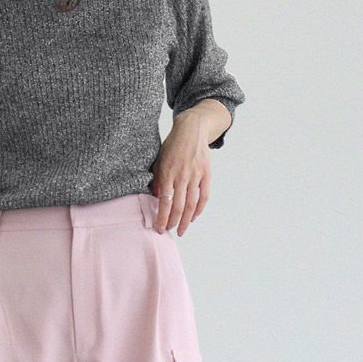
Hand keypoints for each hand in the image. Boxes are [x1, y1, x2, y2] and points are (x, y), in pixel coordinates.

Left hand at [150, 113, 211, 236]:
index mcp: (167, 172)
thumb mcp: (159, 160)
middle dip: (173, 222)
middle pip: (178, 206)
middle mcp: (182, 175)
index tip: (159, 227)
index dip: (162, 217)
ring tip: (181, 230)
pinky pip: (204, 196)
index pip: (164, 201)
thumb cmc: (172, 146)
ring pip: (191, 204)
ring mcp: (196, 175)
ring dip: (186, 220)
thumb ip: (157, 179)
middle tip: (168, 231)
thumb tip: (156, 198)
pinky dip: (199, 209)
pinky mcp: (206, 174)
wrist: (191, 130)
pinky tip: (193, 217)